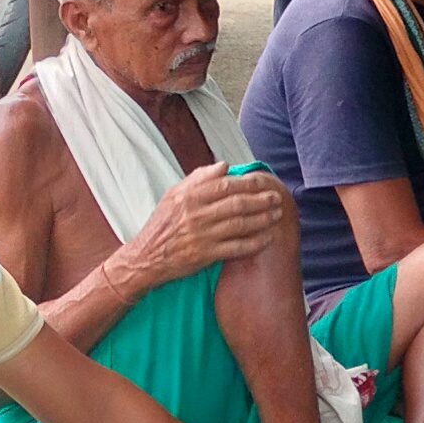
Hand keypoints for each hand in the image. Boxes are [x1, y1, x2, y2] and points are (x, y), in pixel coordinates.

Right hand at [126, 159, 290, 292]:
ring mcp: (201, 236)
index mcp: (188, 197)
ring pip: (240, 224)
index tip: (263, 182)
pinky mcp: (205, 255)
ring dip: (262, 219)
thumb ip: (198, 178)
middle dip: (261, 200)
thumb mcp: (173, 195)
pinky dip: (254, 242)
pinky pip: (236, 248)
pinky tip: (267, 237)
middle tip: (277, 198)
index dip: (248, 183)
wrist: (146, 257)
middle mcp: (196, 215)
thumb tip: (224, 165)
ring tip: (277, 214)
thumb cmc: (162, 224)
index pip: (225, 185)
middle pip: (237, 204)